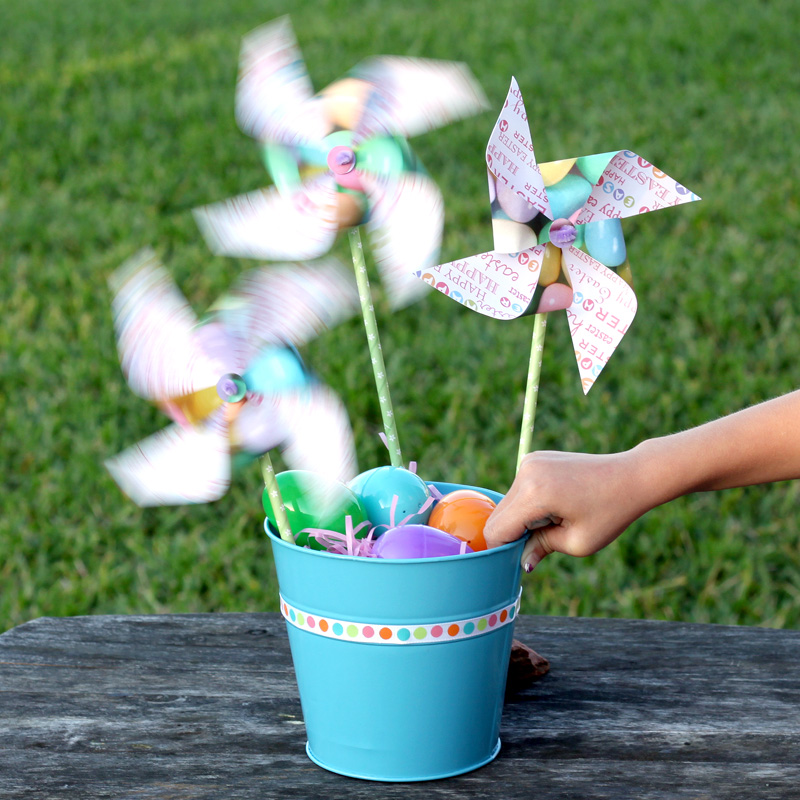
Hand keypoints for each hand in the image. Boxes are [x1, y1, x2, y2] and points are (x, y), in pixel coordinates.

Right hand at [484, 450, 647, 571]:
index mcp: (535, 494)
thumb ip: (541, 549)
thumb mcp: (578, 542)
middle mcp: (526, 473)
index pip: (497, 530)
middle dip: (514, 534)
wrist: (631, 476)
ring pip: (507, 504)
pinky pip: (519, 490)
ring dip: (522, 519)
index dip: (504, 550)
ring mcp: (529, 462)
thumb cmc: (610, 512)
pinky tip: (556, 506)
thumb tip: (520, 561)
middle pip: (498, 516)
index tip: (523, 558)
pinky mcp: (534, 459)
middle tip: (544, 542)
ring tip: (556, 519)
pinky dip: (529, 504)